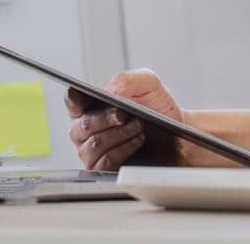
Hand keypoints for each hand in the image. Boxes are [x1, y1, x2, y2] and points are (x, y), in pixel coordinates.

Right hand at [65, 68, 185, 171]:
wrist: (178, 135)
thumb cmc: (158, 108)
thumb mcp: (149, 85)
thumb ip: (128, 80)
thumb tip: (109, 91)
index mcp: (91, 105)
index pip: (72, 101)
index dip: (72, 98)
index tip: (77, 93)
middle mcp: (87, 129)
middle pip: (82, 125)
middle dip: (104, 119)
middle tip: (124, 114)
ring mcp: (93, 152)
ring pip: (93, 145)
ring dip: (118, 134)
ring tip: (139, 127)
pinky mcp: (104, 170)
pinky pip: (104, 162)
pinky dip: (122, 149)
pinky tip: (137, 140)